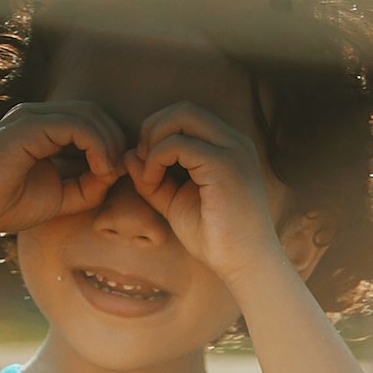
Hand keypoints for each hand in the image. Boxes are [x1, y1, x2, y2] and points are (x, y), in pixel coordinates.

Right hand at [0, 101, 125, 237]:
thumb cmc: (6, 205)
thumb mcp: (61, 196)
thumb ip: (89, 185)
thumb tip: (116, 172)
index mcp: (42, 127)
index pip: (89, 119)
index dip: (111, 143)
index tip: (115, 174)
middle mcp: (36, 116)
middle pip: (93, 112)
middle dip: (114, 140)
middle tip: (117, 172)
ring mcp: (30, 117)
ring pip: (87, 114)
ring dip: (108, 143)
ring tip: (108, 172)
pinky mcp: (26, 127)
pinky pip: (74, 125)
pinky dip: (96, 145)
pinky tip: (99, 169)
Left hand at [121, 102, 283, 286]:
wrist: (244, 264)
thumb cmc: (214, 236)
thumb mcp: (175, 201)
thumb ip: (153, 178)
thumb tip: (128, 154)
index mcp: (228, 146)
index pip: (187, 115)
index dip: (158, 132)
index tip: (146, 166)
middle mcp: (234, 141)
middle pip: (183, 108)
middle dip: (152, 129)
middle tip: (142, 163)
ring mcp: (232, 151)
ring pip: (181, 116)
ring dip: (153, 142)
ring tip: (149, 176)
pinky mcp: (225, 166)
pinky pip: (178, 144)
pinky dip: (156, 159)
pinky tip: (154, 183)